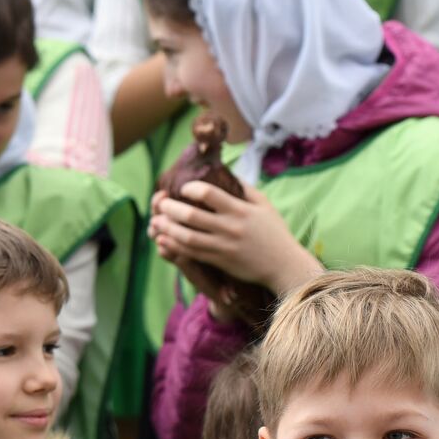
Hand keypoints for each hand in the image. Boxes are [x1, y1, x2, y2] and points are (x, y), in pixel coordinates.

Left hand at [148, 180, 321, 294]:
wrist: (283, 265)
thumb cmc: (275, 233)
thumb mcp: (264, 205)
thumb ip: (244, 189)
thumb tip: (225, 173)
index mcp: (240, 210)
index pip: (208, 193)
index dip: (190, 188)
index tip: (183, 187)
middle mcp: (230, 228)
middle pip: (191, 216)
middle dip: (170, 208)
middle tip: (160, 203)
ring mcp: (223, 247)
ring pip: (187, 237)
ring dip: (167, 229)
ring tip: (155, 222)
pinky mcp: (220, 262)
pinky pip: (192, 254)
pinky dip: (175, 246)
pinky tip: (163, 240)